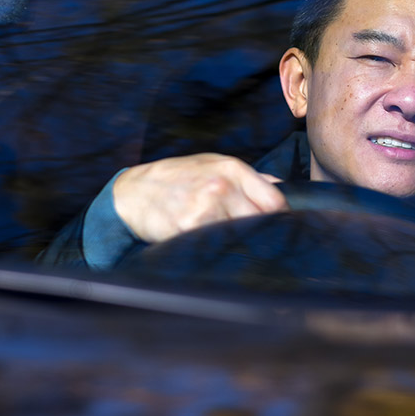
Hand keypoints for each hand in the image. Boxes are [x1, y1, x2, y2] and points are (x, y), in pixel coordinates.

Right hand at [112, 153, 285, 243]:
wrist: (132, 193)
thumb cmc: (176, 178)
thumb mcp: (212, 164)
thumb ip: (248, 178)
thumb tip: (282, 190)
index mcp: (232, 169)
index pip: (275, 201)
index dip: (280, 219)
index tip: (277, 229)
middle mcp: (222, 187)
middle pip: (262, 222)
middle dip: (261, 233)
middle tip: (255, 242)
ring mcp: (207, 209)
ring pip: (242, 237)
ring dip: (240, 244)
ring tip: (229, 243)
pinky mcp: (191, 229)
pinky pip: (218, 247)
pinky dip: (219, 251)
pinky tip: (211, 247)